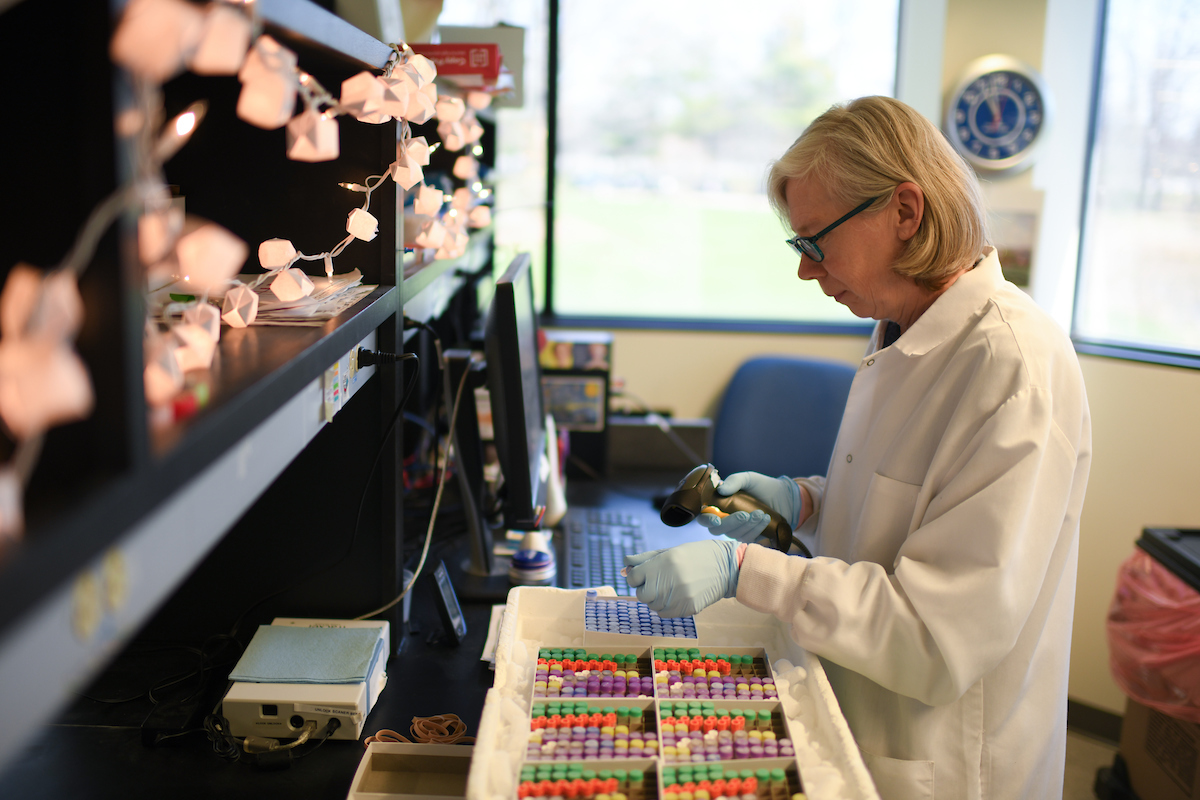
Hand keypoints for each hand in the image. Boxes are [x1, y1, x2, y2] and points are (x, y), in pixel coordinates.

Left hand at [623, 539, 739, 617]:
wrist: (726, 567)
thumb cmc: (695, 555)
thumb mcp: (670, 551)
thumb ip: (645, 559)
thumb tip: (624, 566)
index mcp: (662, 563)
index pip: (633, 578)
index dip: (638, 576)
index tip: (646, 574)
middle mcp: (668, 581)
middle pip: (642, 595)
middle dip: (646, 589)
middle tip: (658, 582)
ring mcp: (678, 597)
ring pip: (653, 606)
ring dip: (657, 599)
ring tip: (671, 587)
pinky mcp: (687, 609)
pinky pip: (665, 614)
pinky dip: (667, 607)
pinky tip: (678, 596)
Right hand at [696, 471, 800, 541]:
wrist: (785, 497)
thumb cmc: (763, 486)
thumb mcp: (749, 479)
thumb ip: (734, 481)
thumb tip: (721, 490)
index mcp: (719, 504)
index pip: (705, 516)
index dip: (707, 520)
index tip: (717, 519)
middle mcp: (724, 519)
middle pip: (717, 529)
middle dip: (731, 523)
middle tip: (746, 515)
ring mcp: (737, 529)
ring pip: (734, 535)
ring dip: (747, 526)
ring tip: (762, 514)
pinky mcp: (749, 536)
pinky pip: (748, 538)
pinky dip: (756, 530)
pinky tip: (765, 520)